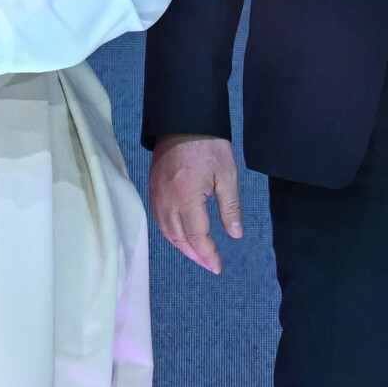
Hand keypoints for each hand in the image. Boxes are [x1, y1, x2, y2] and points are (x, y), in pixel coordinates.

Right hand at [150, 134, 243, 275]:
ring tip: (198, 255)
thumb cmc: (208, 145)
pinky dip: (171, 234)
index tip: (217, 266)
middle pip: (179, 238)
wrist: (181, 120)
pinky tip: (181, 236)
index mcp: (187, 198)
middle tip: (210, 265)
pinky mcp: (153, 190)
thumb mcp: (227, 175)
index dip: (207, 254)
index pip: (196, 236)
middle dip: (195, 255)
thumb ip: (230, 207)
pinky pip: (160, 220)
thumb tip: (234, 234)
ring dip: (182, 247)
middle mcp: (168, 201)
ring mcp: (157, 196)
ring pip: (167, 231)